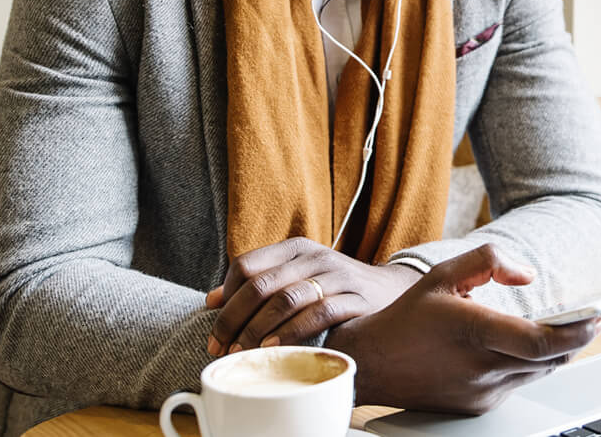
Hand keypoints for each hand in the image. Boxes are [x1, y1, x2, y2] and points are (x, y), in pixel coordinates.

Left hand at [206, 236, 423, 354]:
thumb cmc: (334, 287)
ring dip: (258, 329)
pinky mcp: (355, 297)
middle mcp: (313, 257)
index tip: (214, 329)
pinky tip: (276, 347)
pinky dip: (293, 331)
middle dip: (234, 319)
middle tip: (221, 348)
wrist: (389, 289)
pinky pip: (319, 313)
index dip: (225, 299)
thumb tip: (211, 300)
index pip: (246, 265)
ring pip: (286, 298)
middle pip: (260, 284)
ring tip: (244, 352)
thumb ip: (259, 283)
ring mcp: (335, 276)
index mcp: (294, 249)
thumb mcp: (296, 276)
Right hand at [324, 243, 600, 414]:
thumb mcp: (442, 274)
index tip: (599, 317)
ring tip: (567, 329)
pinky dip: (528, 366)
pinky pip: (517, 385)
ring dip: (556, 353)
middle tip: (595, 319)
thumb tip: (526, 275)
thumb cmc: (407, 318)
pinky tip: (526, 349)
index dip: (578, 332)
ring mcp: (481, 392)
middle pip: (550, 359)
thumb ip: (488, 262)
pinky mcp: (477, 406)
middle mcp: (481, 367)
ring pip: (537, 373)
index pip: (542, 341)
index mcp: (474, 331)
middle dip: (577, 339)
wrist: (372, 365)